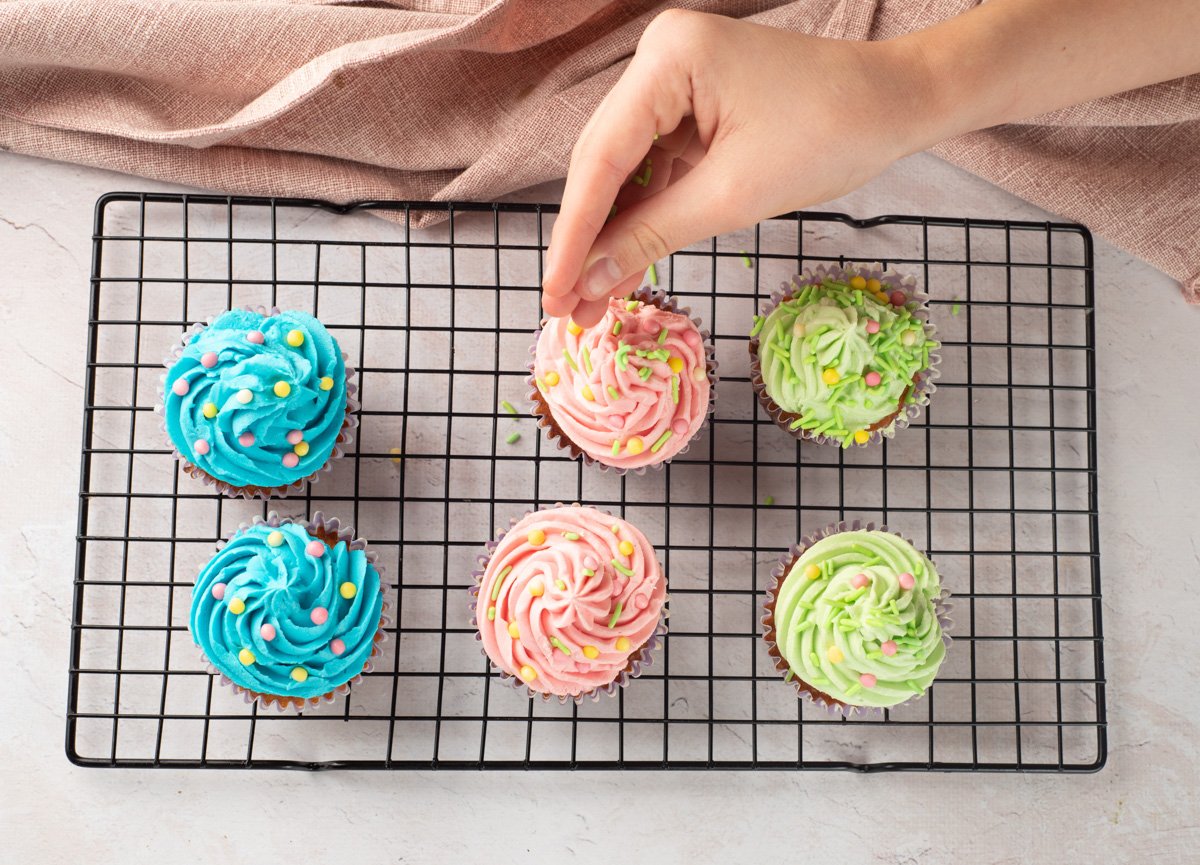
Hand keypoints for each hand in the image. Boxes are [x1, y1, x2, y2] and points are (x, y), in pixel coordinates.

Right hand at [540, 10, 930, 325]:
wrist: (897, 104)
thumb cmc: (831, 134)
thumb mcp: (734, 196)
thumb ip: (652, 236)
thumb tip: (589, 282)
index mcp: (669, 59)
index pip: (602, 158)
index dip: (573, 234)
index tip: (553, 292)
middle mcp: (659, 59)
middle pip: (603, 163)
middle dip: (587, 241)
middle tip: (566, 308)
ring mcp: (674, 82)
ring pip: (625, 172)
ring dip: (612, 237)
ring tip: (592, 303)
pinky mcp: (692, 106)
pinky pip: (655, 169)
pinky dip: (645, 218)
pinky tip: (625, 268)